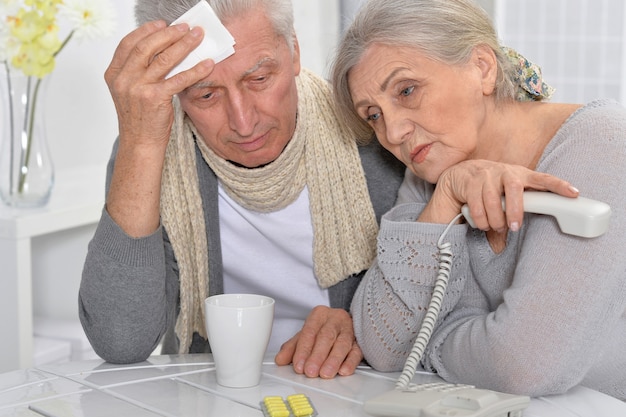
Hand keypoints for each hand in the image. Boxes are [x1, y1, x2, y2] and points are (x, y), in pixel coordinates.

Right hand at [105, 20, 214, 147]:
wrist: (140, 144)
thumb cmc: (140, 119)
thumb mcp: (132, 91)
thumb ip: (139, 71)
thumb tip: (165, 50)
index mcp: (114, 74)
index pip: (128, 43)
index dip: (146, 31)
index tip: (162, 24)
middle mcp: (123, 79)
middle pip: (147, 46)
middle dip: (169, 33)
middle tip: (185, 28)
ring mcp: (138, 88)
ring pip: (164, 59)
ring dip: (184, 44)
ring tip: (197, 37)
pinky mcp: (155, 98)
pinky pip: (179, 79)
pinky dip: (195, 70)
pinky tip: (207, 64)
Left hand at [274, 306, 362, 378]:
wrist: (345, 322)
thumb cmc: (323, 329)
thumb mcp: (306, 335)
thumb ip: (292, 347)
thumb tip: (280, 359)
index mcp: (319, 315)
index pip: (309, 332)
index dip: (303, 350)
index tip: (298, 365)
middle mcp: (335, 319)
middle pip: (326, 336)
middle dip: (317, 356)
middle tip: (311, 371)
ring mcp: (349, 329)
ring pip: (342, 343)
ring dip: (333, 360)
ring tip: (325, 373)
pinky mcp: (361, 340)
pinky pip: (357, 350)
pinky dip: (350, 361)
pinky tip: (344, 370)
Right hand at [420, 160, 578, 231]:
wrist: (458, 175)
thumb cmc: (488, 188)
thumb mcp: (505, 196)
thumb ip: (512, 214)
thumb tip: (509, 242)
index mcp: (519, 174)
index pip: (542, 178)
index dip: (558, 185)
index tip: (573, 194)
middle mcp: (504, 171)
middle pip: (513, 187)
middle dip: (514, 210)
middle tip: (514, 227)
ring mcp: (485, 174)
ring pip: (492, 199)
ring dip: (494, 219)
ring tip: (496, 227)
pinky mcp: (469, 180)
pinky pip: (476, 204)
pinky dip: (480, 219)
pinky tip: (482, 223)